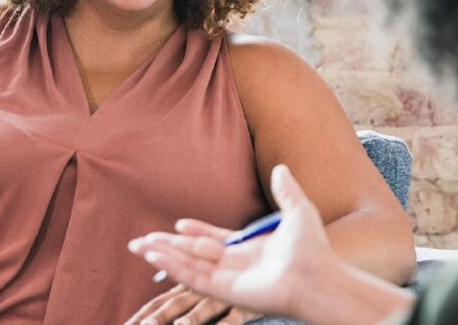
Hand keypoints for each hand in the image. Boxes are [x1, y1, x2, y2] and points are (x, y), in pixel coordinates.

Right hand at [128, 165, 336, 319]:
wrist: (318, 276)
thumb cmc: (314, 249)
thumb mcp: (299, 210)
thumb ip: (286, 190)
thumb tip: (281, 167)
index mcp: (250, 249)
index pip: (214, 240)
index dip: (196, 231)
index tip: (179, 223)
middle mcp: (236, 265)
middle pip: (193, 253)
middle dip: (167, 246)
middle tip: (141, 240)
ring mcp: (228, 278)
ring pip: (187, 265)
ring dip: (163, 255)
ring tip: (138, 246)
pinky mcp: (225, 290)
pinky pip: (193, 277)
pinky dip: (173, 267)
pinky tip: (155, 257)